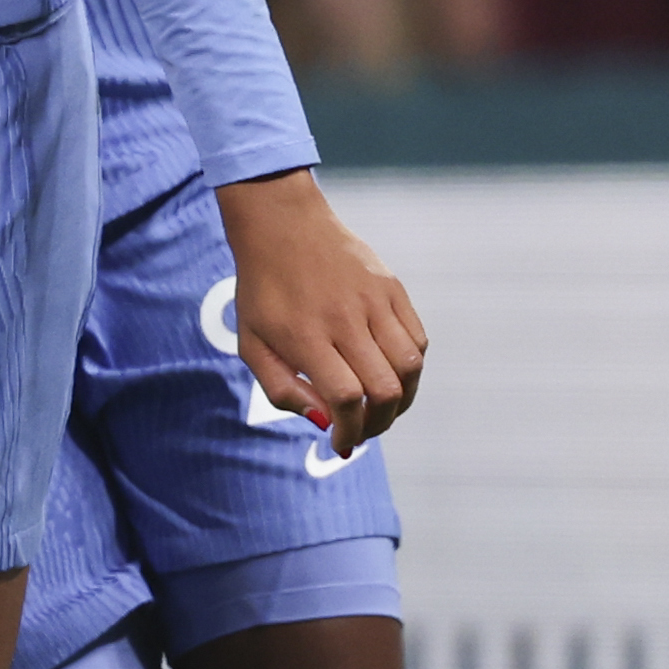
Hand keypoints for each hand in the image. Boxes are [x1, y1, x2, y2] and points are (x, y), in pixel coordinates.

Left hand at [214, 168, 427, 458]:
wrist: (281, 224)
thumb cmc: (263, 290)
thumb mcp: (251, 343)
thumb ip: (282, 390)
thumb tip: (326, 423)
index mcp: (305, 334)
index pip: (347, 398)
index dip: (352, 431)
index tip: (344, 444)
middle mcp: (344, 318)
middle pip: (385, 390)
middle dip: (379, 424)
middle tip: (364, 430)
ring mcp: (373, 300)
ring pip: (410, 368)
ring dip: (402, 400)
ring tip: (382, 407)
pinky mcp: (392, 287)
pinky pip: (417, 340)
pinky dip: (411, 368)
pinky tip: (389, 373)